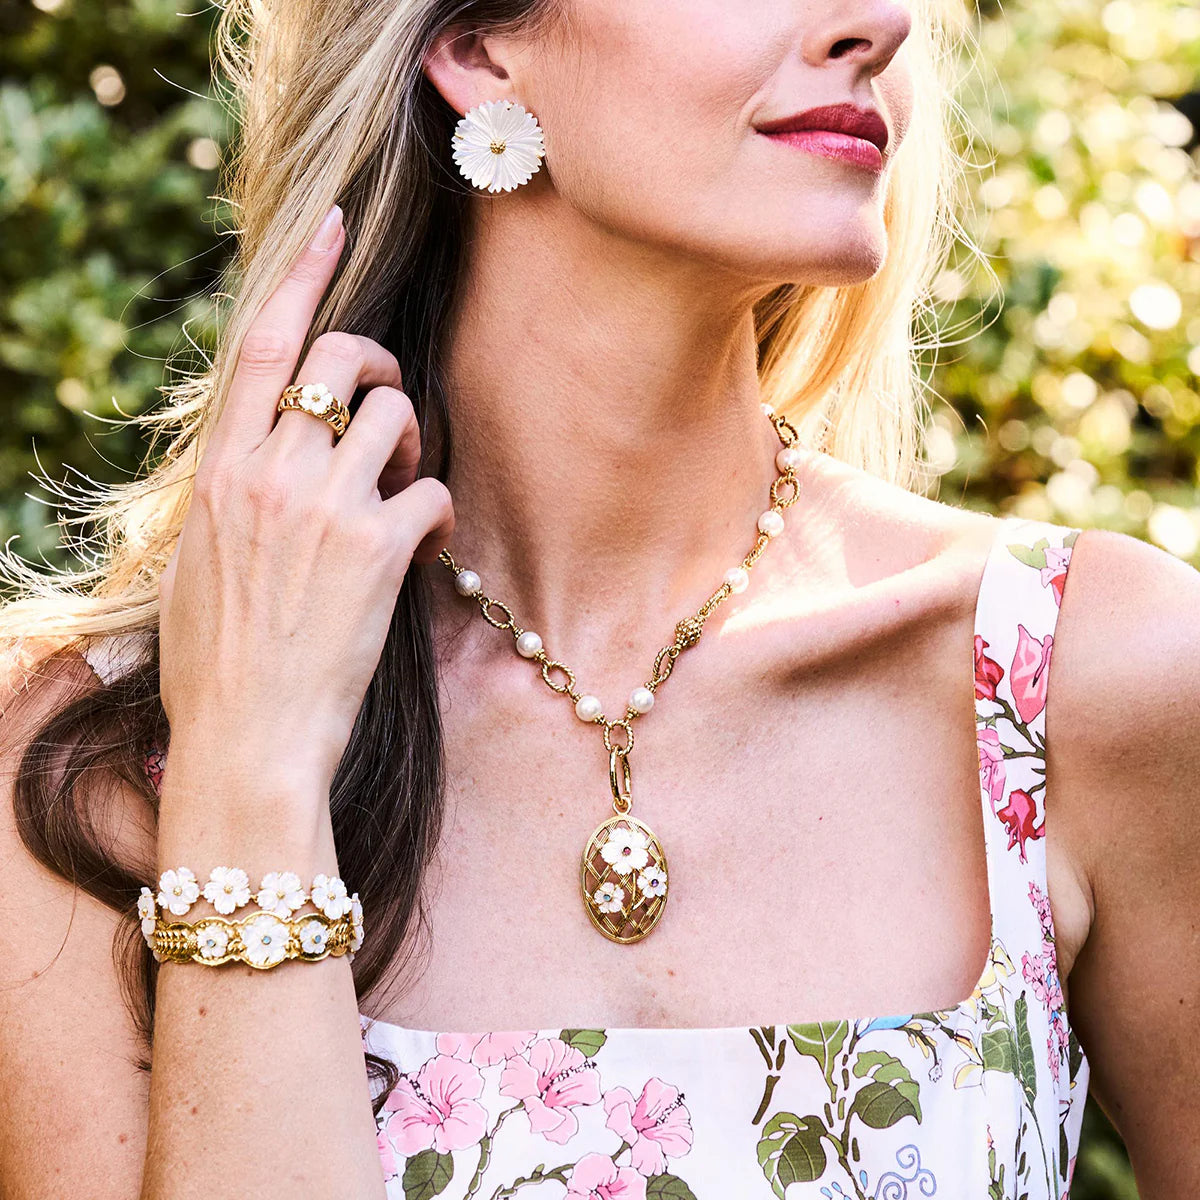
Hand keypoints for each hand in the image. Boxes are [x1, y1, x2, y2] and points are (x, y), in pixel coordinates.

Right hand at [157, 204, 453, 790]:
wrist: (249, 737)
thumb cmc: (218, 662)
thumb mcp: (199, 561)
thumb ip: (235, 494)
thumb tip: (264, 461)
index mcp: (220, 469)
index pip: (260, 342)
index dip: (304, 273)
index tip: (338, 223)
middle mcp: (271, 470)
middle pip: (345, 360)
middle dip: (380, 367)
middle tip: (388, 418)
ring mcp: (327, 505)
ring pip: (399, 415)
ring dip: (411, 446)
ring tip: (399, 498)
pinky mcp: (380, 548)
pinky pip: (435, 493)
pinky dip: (437, 516)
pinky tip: (420, 555)